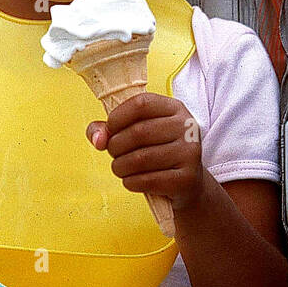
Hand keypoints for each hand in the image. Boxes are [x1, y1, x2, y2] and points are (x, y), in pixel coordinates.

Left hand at [87, 93, 203, 210]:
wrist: (187, 182)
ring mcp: (189, 152)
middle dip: (115, 147)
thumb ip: (109, 129)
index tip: (110, 130)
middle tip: (114, 155)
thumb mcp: (137, 132)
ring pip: (140, 159)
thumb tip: (98, 140)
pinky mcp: (186, 178)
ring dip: (120, 167)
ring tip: (120, 169)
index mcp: (174, 108)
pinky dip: (130, 182)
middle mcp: (186, 127)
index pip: (141, 103)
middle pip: (138, 132)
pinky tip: (131, 180)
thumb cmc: (156, 152)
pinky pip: (147, 180)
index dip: (117, 117)